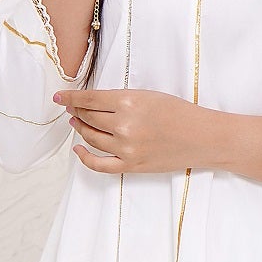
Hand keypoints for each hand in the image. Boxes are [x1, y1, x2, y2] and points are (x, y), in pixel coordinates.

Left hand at [50, 86, 208, 177]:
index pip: (89, 99)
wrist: (202, 137)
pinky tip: (78, 149)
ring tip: (77, 122)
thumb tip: (92, 103)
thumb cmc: (179, 112)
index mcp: (128, 102)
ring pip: (90, 138)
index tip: (59, 97)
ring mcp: (126, 148)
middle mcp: (124, 125)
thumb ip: (120, 99)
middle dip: (75, 111)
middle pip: (87, 117)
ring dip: (80, 129)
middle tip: (71, 108)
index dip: (71, 98)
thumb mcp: (148, 95)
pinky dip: (84, 157)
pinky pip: (98, 164)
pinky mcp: (131, 165)